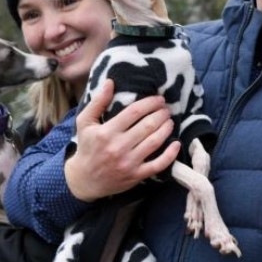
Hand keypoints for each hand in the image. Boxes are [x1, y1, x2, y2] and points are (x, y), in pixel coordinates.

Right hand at [65, 80, 180, 200]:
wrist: (84, 180)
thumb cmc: (86, 147)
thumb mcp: (84, 122)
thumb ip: (98, 102)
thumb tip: (110, 82)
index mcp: (106, 132)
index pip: (134, 112)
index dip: (150, 103)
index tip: (159, 99)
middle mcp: (118, 147)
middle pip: (147, 125)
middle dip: (161, 114)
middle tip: (166, 109)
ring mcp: (129, 163)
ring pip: (154, 142)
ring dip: (166, 129)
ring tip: (170, 120)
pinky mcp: (136, 175)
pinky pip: (158, 165)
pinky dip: (170, 155)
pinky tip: (176, 144)